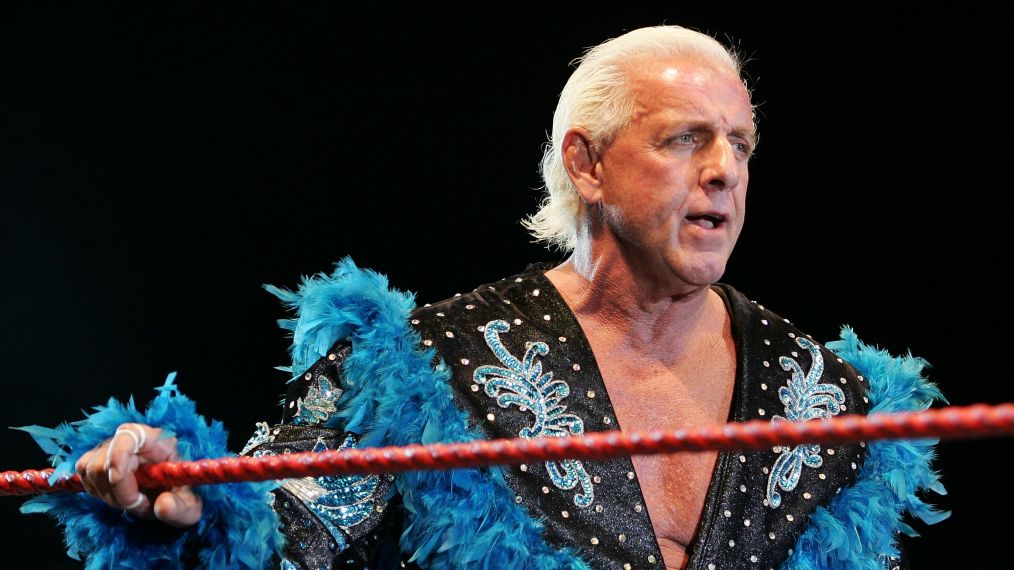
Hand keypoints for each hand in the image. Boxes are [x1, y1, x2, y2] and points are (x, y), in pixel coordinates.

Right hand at [74, 423, 202, 526]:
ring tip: (132, 502)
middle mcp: (131, 440)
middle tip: (140, 505)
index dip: (117, 455)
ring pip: (89, 469)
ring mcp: (111, 449)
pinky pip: (83, 475)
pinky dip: (97, 492)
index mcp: (157, 441)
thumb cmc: (182, 497)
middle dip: (118, 492)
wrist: (173, 497)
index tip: (117, 479)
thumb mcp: (190, 507)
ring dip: (107, 495)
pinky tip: (117, 498)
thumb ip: (180, 508)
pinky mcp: (98, 461)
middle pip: (103, 460)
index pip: (128, 434)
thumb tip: (162, 506)